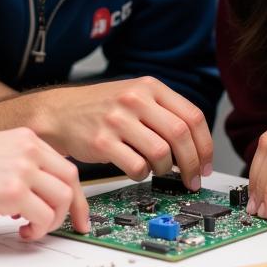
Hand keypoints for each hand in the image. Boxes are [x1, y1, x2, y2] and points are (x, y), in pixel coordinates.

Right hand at [0, 128, 89, 239]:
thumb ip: (19, 167)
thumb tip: (33, 198)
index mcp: (25, 138)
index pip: (63, 164)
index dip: (72, 191)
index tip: (77, 210)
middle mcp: (28, 149)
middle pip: (70, 180)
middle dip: (72, 208)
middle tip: (68, 226)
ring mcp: (23, 169)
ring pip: (62, 200)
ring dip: (51, 221)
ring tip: (32, 228)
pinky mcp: (13, 192)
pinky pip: (43, 217)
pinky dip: (37, 230)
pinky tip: (21, 231)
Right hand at [30, 77, 212, 190]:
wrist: (59, 112)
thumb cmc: (101, 108)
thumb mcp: (135, 95)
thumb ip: (164, 113)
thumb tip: (197, 146)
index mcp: (149, 87)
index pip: (192, 116)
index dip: (205, 145)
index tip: (206, 164)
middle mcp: (135, 99)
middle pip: (180, 135)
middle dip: (192, 163)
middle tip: (192, 179)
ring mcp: (118, 120)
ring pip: (161, 153)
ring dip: (166, 170)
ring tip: (158, 171)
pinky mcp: (102, 142)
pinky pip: (136, 166)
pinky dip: (142, 174)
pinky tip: (137, 169)